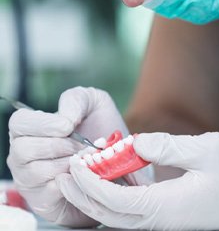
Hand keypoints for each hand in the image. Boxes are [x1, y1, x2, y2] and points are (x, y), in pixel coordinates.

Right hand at [7, 87, 131, 226]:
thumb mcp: (94, 104)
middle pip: (24, 149)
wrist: (116, 159)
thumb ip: (76, 100)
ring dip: (68, 164)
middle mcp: (24, 154)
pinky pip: (48, 193)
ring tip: (87, 159)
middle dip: (59, 146)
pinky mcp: (43, 201)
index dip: (42, 124)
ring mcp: (30, 179)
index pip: (19, 123)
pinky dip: (71, 182)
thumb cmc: (101, 129)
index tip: (68, 127)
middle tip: (83, 146)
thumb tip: (64, 119)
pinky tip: (85, 174)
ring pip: (36, 171)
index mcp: (32, 128)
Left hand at [57, 132, 218, 229]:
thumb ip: (168, 147)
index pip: (115, 201)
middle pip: (110, 214)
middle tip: (67, 173)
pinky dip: (112, 197)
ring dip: (95, 197)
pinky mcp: (168, 216)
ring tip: (79, 176)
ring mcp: (164, 221)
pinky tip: (108, 181)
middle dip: (83, 194)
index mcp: (167, 207)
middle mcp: (161, 220)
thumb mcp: (208, 150)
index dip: (90, 184)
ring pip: (118, 215)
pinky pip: (131, 211)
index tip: (75, 166)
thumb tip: (136, 143)